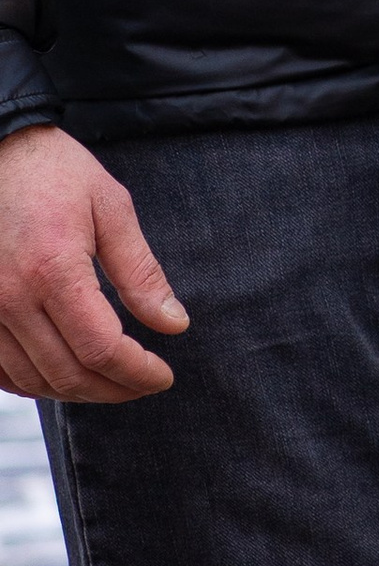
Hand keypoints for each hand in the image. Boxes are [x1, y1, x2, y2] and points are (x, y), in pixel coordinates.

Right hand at [0, 126, 187, 402]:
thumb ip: (141, 272)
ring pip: (33, 381)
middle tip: (143, 383)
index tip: (163, 376)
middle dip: (114, 389)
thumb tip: (174, 325)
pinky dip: (35, 384)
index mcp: (53, 269)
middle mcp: (10, 297)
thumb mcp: (111, 208)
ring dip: (78, 392)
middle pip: (68, 374)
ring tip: (112, 381)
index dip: (137, 373)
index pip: (101, 348)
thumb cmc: (55, 173)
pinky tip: (64, 374)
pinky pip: (0, 373)